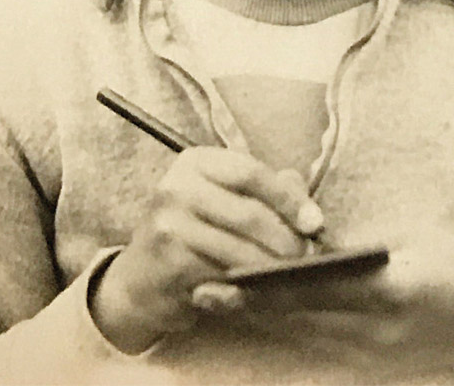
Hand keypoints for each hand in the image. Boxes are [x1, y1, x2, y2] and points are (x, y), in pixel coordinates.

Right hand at [89, 148, 322, 352]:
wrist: (139, 278)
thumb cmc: (192, 232)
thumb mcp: (224, 200)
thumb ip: (267, 195)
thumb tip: (309, 211)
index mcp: (196, 162)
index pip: (252, 173)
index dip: (289, 199)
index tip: (315, 223)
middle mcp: (178, 186)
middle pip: (249, 213)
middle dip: (285, 240)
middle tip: (303, 257)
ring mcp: (169, 224)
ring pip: (239, 250)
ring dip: (270, 268)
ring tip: (286, 276)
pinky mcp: (168, 263)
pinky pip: (221, 278)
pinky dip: (244, 289)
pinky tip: (250, 291)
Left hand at [194, 226, 453, 383]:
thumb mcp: (413, 240)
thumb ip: (359, 243)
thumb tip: (310, 235)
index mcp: (387, 291)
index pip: (316, 287)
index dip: (268, 285)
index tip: (228, 275)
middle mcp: (373, 330)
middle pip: (298, 318)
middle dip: (248, 306)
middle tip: (201, 292)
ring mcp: (371, 355)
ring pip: (302, 336)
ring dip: (259, 319)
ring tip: (215, 301)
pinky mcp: (370, 365)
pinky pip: (319, 347)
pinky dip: (287, 331)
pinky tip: (259, 318)